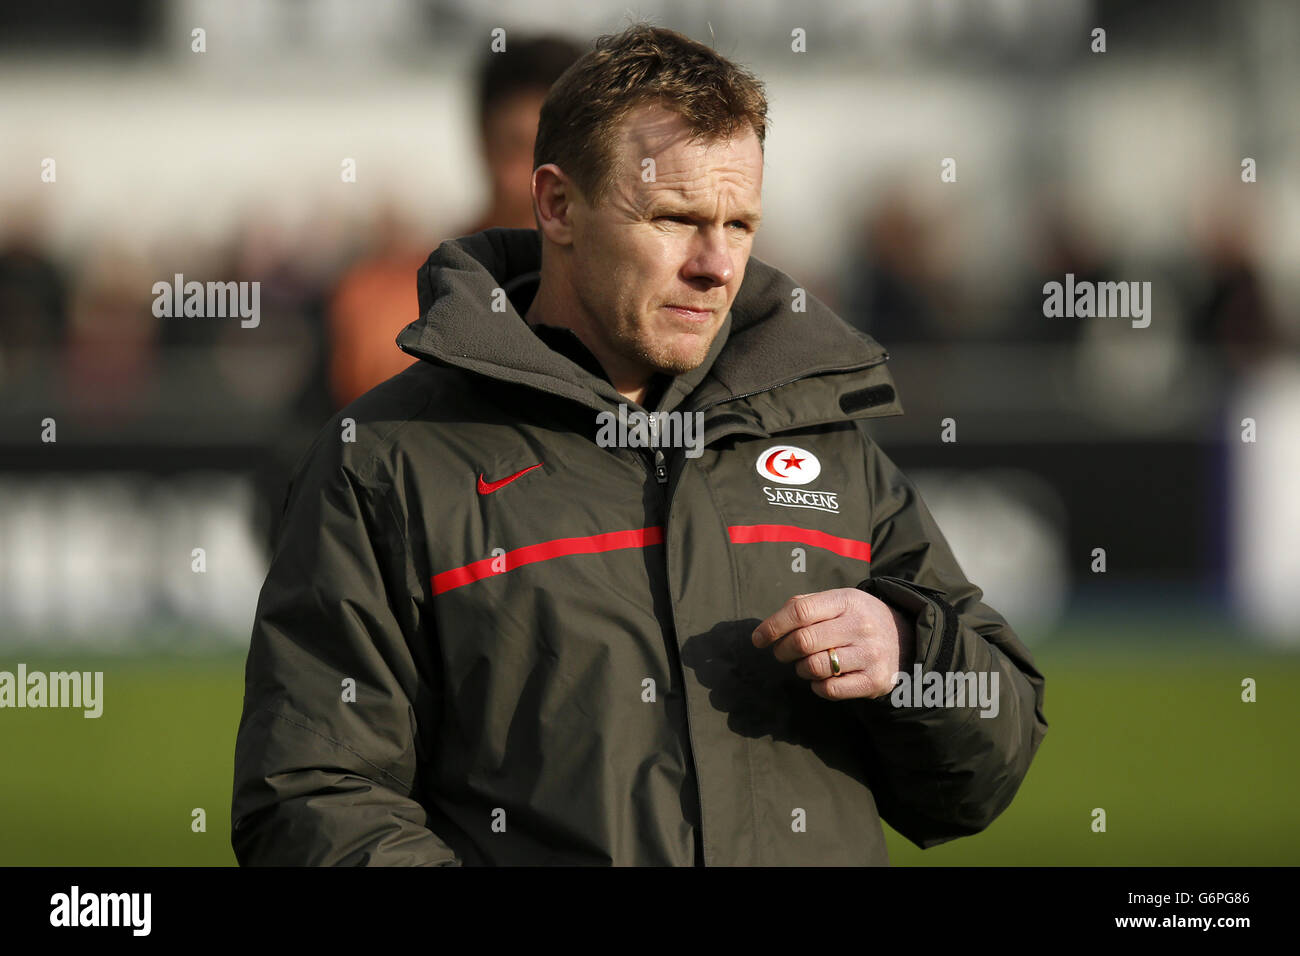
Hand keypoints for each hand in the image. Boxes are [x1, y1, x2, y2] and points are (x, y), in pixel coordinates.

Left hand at [751, 588, 915, 699]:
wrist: (905, 638)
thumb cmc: (856, 618)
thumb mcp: (837, 601)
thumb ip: (804, 606)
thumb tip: (768, 627)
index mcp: (846, 600)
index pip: (800, 611)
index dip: (772, 626)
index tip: (758, 639)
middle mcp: (860, 625)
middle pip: (803, 641)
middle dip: (783, 651)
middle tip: (782, 654)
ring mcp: (869, 654)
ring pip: (814, 667)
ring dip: (800, 669)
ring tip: (805, 664)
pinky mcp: (874, 681)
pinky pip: (830, 690)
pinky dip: (817, 687)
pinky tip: (822, 679)